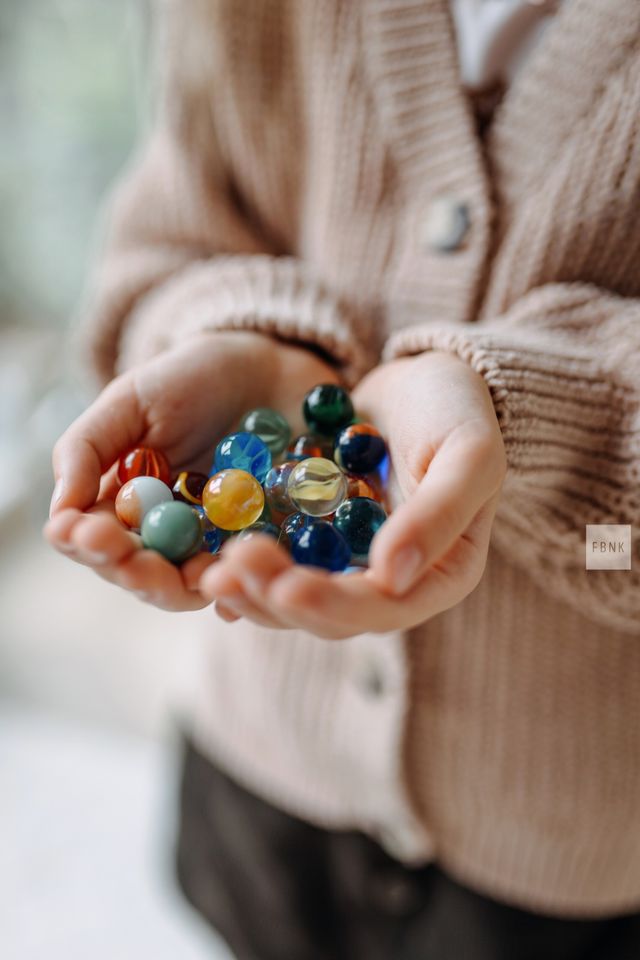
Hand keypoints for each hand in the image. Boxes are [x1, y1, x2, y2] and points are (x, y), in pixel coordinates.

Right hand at [44, 331, 337, 610]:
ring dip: (193, 585)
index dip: (88, 544)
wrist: (269, 365)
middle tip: (134, 563)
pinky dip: (250, 580)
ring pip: (202, 585)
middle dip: (138, 574)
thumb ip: (88, 449)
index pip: (97, 542)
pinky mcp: (272, 542)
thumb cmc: (190, 380)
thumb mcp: (131, 401)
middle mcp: (172, 539)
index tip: (83, 533)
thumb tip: (59, 513)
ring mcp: (222, 545)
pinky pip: (260, 571)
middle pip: (149, 578)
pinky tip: (243, 576)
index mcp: (127, 511)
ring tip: (194, 574)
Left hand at [199, 351, 505, 636]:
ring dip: (251, 590)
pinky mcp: (313, 536)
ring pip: (294, 595)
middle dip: (276, 599)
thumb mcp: (470, 453)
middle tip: (227, 575)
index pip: (383, 607)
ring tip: (208, 573)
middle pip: (329, 614)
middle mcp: (391, 581)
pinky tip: (204, 558)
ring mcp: (348, 561)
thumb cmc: (460, 411)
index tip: (287, 585)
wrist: (426, 378)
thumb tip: (392, 576)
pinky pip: (276, 559)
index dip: (333, 603)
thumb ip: (440, 512)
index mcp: (440, 575)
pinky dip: (244, 563)